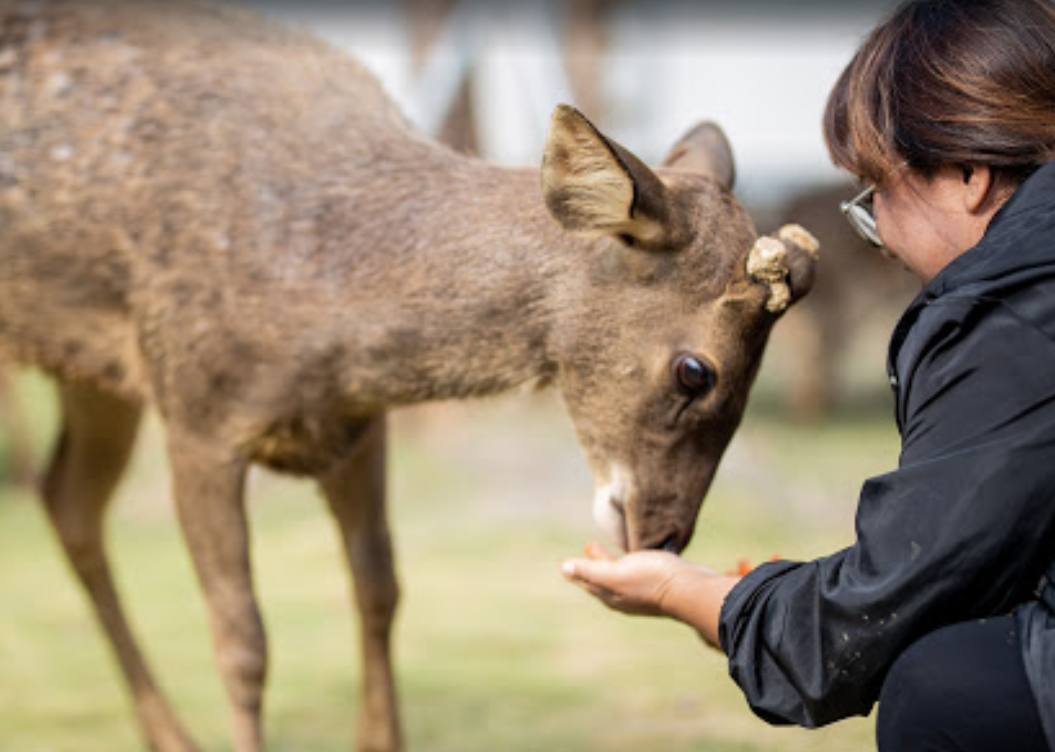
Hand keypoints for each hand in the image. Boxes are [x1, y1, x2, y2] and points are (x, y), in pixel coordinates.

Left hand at [561, 541, 713, 616]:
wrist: (690, 589)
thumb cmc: (650, 579)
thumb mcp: (614, 574)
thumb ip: (589, 570)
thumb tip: (564, 568)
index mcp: (611, 595)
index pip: (588, 582)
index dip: (579, 570)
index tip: (570, 561)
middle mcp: (625, 598)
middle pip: (604, 579)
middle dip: (594, 565)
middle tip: (589, 547)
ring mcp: (643, 593)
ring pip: (622, 576)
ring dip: (613, 563)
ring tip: (610, 551)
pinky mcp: (659, 585)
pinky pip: (638, 574)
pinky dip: (631, 565)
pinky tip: (637, 560)